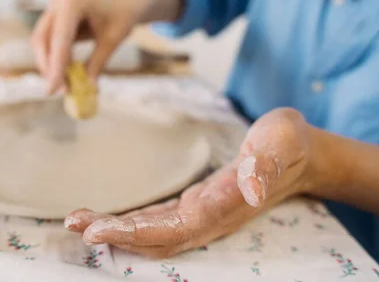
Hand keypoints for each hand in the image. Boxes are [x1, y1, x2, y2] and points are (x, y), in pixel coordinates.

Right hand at [31, 0, 182, 93]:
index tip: (53, 89)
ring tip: (65, 87)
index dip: (55, 65)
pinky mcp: (53, 21)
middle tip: (58, 91)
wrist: (124, 4)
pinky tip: (65, 76)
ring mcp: (53, 11)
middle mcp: (58, 4)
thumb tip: (87, 88)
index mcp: (73, 2)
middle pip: (42, 40)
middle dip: (48, 67)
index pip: (60, 38)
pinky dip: (54, 61)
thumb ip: (97, 63)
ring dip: (49, 66)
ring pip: (41, 43)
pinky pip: (47, 44)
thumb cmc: (122, 18)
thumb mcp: (112, 41)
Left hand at [64, 108, 322, 257]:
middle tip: (76, 225)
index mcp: (225, 204)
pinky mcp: (197, 206)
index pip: (174, 228)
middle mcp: (210, 217)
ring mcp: (203, 215)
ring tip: (82, 221)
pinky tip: (111, 219)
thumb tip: (252, 186)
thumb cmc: (289, 144)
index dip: (136, 233)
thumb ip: (265, 163)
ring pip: (155, 232)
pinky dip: (132, 223)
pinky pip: (160, 221)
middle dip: (116, 235)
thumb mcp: (282, 141)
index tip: (99, 231)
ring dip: (118, 230)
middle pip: (157, 237)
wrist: (302, 157)